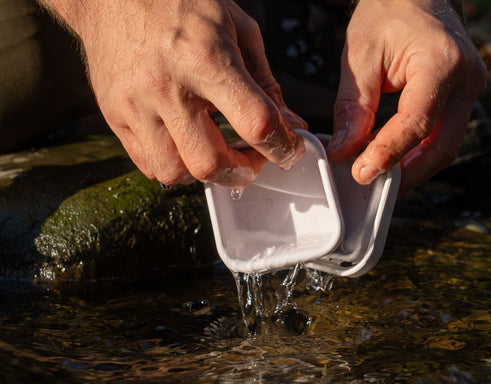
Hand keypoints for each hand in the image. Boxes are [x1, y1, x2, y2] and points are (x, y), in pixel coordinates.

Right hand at [44, 0, 306, 187]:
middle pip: (211, 163)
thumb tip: (289, 124)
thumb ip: (265, 82)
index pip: (255, 122)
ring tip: (216, 151)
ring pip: (175, 172)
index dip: (282, 146)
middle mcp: (167, 86)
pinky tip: (186, 145)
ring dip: (205, 173)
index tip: (289, 151)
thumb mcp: (237, 29)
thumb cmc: (181, 3)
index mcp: (205, 58)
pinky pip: (148, 164)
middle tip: (251, 159)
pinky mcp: (114, 115)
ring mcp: (135, 105)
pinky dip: (175, 165)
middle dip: (242, 172)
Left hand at [327, 0, 486, 192]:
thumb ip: (353, 107)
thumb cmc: (389, 11)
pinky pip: (443, 134)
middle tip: (371, 185)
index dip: (388, 153)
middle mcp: (468, 79)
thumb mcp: (361, 55)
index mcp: (443, 62)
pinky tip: (393, 159)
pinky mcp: (464, 98)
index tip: (360, 172)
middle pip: (442, 145)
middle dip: (406, 172)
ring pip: (446, 146)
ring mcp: (472, 90)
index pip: (417, 122)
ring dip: (412, 167)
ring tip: (379, 176)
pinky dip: (417, 151)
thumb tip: (343, 151)